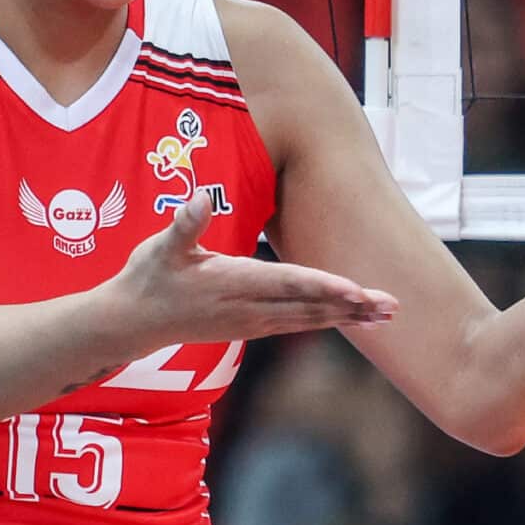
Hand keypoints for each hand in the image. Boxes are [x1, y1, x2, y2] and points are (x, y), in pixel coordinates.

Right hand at [98, 192, 396, 350]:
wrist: (131, 323)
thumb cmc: (148, 278)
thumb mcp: (160, 247)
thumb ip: (184, 224)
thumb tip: (199, 197)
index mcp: (233, 283)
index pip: (288, 284)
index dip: (324, 286)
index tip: (356, 291)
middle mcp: (250, 308)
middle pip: (311, 307)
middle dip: (353, 307)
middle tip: (393, 306)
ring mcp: (253, 322)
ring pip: (311, 320)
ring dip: (350, 317)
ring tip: (386, 315)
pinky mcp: (253, 327)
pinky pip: (300, 325)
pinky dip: (330, 321)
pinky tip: (353, 319)